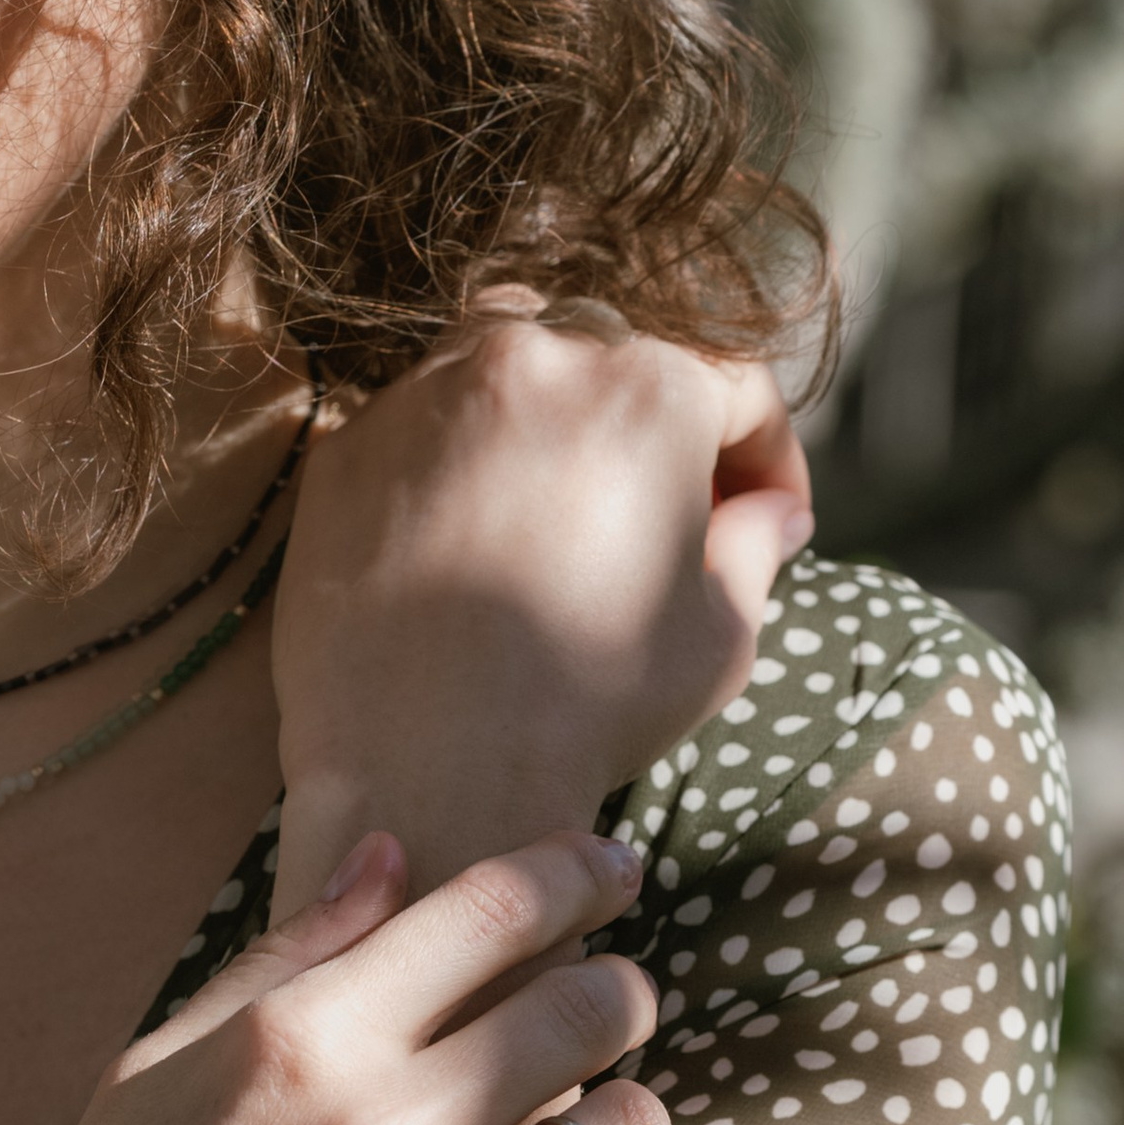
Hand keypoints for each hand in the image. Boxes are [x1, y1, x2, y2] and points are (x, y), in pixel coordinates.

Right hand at [0, 828, 691, 1124]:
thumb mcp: (157, 1073)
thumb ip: (284, 960)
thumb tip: (390, 851)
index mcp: (300, 1041)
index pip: (493, 908)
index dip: (577, 870)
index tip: (616, 868)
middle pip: (589, 1004)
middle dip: (618, 995)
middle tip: (612, 1018)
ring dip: (629, 1124)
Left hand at [270, 314, 812, 907]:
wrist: (422, 769)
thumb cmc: (588, 706)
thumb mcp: (718, 634)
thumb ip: (756, 546)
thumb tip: (774, 512)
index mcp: (649, 390)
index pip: (736, 383)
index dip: (769, 452)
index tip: (768, 514)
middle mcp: (535, 359)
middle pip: (620, 355)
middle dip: (657, 425)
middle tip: (668, 509)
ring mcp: (427, 392)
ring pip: (509, 355)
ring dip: (551, 410)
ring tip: (564, 498)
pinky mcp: (348, 443)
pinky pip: (422, 417)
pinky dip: (459, 453)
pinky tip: (472, 532)